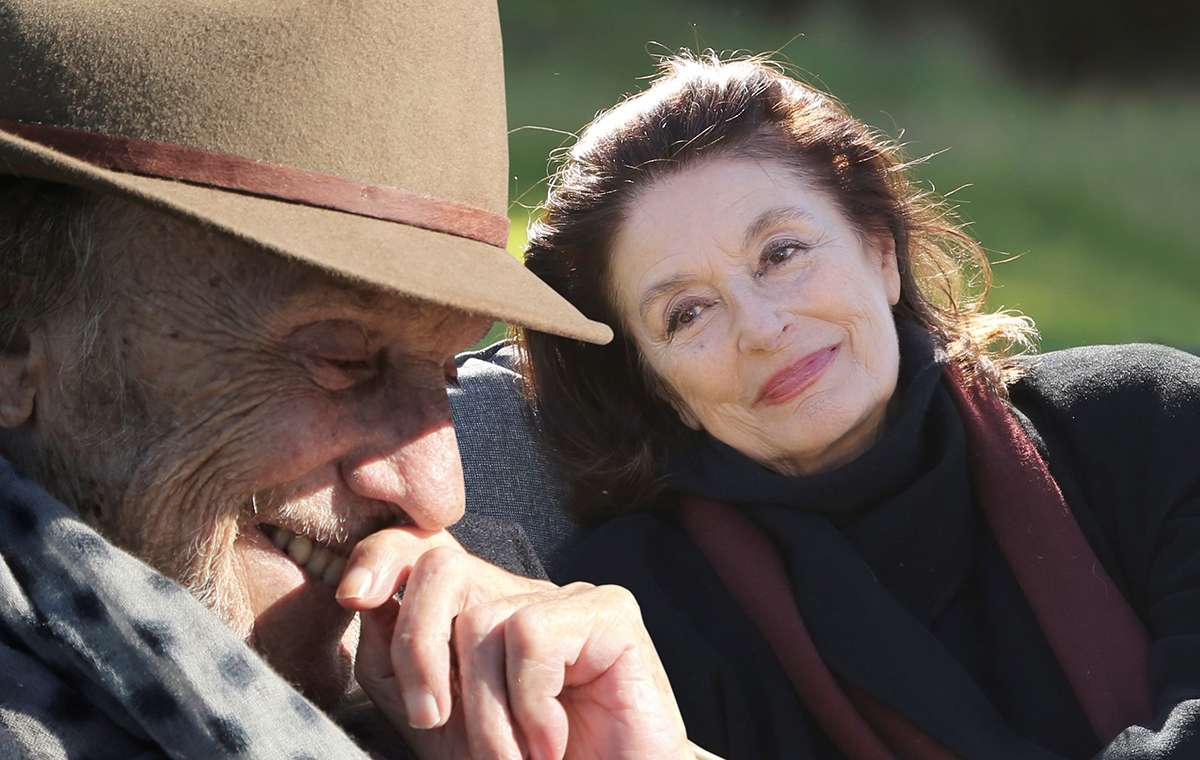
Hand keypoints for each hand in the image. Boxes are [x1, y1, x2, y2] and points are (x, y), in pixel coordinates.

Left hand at [335, 525, 691, 759]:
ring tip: (512, 758)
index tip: (354, 597)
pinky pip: (532, 637)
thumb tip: (367, 606)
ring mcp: (567, 598)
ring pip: (482, 622)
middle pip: (441, 569)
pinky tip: (550, 741)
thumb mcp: (440, 725)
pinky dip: (530, 706)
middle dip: (418, 650)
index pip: (420, 549)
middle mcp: (520, 594)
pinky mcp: (610, 613)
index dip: (380, 556)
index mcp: (477, 610)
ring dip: (485, 714)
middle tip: (434, 724)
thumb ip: (397, 671)